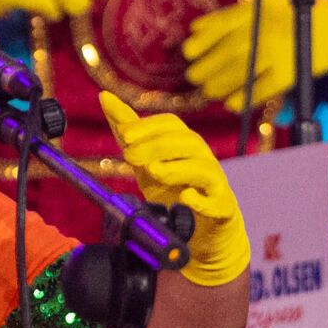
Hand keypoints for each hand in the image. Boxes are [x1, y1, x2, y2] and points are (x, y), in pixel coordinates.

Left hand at [98, 92, 247, 287]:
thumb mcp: (143, 161)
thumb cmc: (171, 190)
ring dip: (177, 168)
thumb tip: (105, 97)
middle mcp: (203, 158)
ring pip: (203, 168)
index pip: (171, 124)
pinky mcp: (222, 208)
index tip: (123, 134)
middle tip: (129, 156)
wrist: (198, 230)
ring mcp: (214, 183)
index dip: (148, 126)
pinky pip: (217, 201)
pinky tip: (185, 198)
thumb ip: (127, 132)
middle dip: (157, 146)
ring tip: (153, 171)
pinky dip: (201, 199)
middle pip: (187, 142)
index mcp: (184, 144)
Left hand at [182, 0, 327, 111]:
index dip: (203, 40)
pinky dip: (243, 97)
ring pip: (242, 71)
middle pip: (229, 51)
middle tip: (193, 77)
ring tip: (208, 91)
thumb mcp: (267, 5)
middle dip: (206, 67)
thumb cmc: (299, 16)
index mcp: (262, 7)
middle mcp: (270, 27)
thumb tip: (196, 30)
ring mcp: (282, 50)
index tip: (188, 52)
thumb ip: (233, 16)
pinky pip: (262, 88)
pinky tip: (232, 102)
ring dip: (219, 84)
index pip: (224, 24)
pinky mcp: (292, 72)